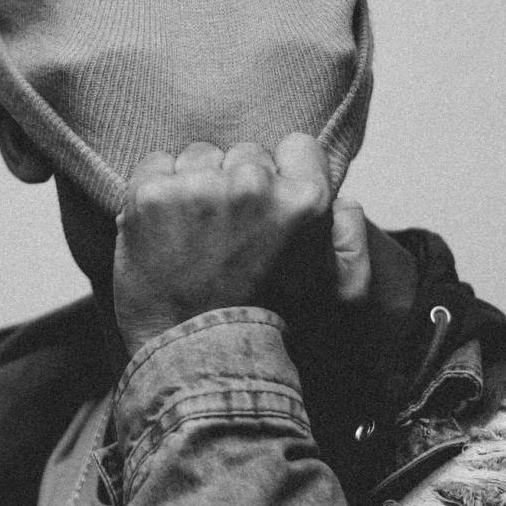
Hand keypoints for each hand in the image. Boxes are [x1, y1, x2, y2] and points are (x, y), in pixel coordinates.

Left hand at [113, 134, 370, 354]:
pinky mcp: (152, 196)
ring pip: (199, 155)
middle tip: (228, 235)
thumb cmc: (267, 324)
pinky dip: (156, 190)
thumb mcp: (339, 293)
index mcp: (304, 201)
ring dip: (196, 185)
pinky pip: (155, 165)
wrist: (198, 359)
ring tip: (194, 235)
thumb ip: (353, 240)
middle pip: (245, 152)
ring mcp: (199, 188)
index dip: (283, 174)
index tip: (267, 208)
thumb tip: (344, 202)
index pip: (296, 146)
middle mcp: (253, 185)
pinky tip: (164, 229)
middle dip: (237, 183)